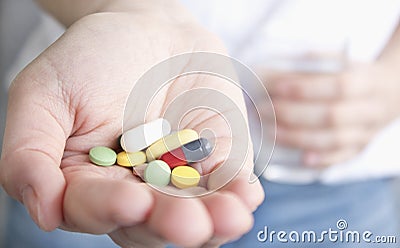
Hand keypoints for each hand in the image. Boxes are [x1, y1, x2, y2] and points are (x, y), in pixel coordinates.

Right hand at [0, 5, 262, 247]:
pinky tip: (246, 198)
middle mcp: (135, 188)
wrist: (148, 29)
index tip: (129, 200)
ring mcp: (178, 177)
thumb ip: (30, 153)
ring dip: (213, 222)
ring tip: (228, 219)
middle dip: (169, 223)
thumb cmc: (92, 58)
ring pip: (194, 212)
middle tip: (187, 224)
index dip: (109, 210)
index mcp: (87, 180)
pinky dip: (238, 193)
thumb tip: (44, 212)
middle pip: (150, 223)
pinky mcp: (215, 158)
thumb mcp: (44, 94)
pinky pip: (228, 183)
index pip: (93, 208)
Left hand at [263, 62, 399, 167]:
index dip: (306, 88)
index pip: (338, 86)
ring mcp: (367, 133)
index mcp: (367, 82)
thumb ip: (315, 65)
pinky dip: (321, 160)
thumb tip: (276, 68)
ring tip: (270, 132)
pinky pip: (341, 158)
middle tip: (263, 110)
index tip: (276, 87)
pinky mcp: (360, 148)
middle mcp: (371, 110)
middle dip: (293, 114)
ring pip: (335, 140)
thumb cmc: (354, 76)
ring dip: (299, 138)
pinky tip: (301, 159)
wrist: (391, 94)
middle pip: (332, 117)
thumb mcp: (342, 63)